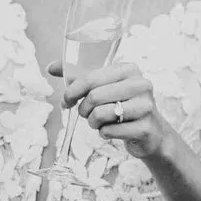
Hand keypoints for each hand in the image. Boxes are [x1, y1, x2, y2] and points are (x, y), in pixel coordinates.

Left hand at [54, 61, 174, 163]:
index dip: (72, 92)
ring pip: (100, 115)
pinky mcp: (145, 128)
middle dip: (83, 109)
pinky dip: (104, 133)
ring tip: (100, 122)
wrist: (150, 132)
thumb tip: (50, 66)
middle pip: (94, 97)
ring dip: (93, 122)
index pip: (90, 78)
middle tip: (86, 114)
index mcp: (129, 69)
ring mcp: (146, 106)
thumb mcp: (102, 87)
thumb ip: (78, 76)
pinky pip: (109, 131)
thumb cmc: (122, 105)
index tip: (66, 101)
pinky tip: (113, 130)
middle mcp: (141, 84)